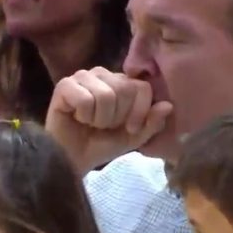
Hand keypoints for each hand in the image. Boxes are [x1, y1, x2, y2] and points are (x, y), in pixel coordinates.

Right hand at [46, 67, 172, 173]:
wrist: (74, 158)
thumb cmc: (103, 145)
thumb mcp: (134, 137)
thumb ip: (152, 123)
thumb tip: (167, 105)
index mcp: (122, 82)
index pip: (142, 87)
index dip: (140, 112)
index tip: (130, 128)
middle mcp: (103, 74)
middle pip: (124, 89)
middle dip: (117, 117)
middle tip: (104, 126)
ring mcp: (83, 77)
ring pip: (105, 95)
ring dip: (99, 119)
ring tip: (90, 123)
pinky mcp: (64, 86)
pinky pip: (85, 99)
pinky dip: (84, 116)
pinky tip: (77, 118)